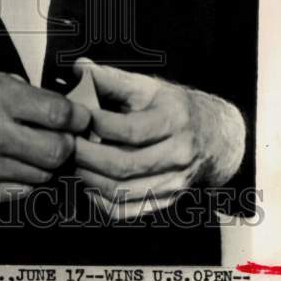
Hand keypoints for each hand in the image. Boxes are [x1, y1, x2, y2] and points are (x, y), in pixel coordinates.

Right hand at [0, 68, 90, 204]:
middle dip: (66, 144)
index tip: (78, 118)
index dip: (77, 118)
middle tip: (60, 137)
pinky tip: (11, 162)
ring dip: (44, 163)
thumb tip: (69, 113)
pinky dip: (24, 179)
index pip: (58, 115)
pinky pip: (20, 192)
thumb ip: (30, 96)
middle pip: (57, 152)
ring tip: (29, 148)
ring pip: (42, 176)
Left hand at [73, 58, 245, 217]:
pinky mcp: (166, 201)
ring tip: (74, 161)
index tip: (76, 117)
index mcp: (175, 120)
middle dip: (86, 155)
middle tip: (66, 143)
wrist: (214, 137)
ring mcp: (174, 182)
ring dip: (89, 178)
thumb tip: (79, 69)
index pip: (129, 129)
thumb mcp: (148, 86)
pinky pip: (127, 211)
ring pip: (122, 191)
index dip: (96, 125)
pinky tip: (89, 182)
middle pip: (123, 164)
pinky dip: (101, 201)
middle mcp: (178, 154)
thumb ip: (111, 79)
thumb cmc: (174, 108)